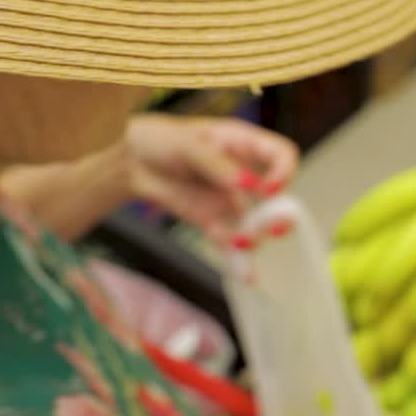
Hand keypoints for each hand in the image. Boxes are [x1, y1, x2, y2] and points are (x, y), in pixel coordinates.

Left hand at [123, 114, 298, 246]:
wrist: (131, 162)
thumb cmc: (161, 139)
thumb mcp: (188, 143)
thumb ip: (217, 164)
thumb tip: (247, 184)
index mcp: (244, 145)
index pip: (281, 156)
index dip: (284, 172)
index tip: (269, 188)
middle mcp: (244, 174)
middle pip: (277, 196)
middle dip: (281, 214)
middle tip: (275, 228)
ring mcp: (229, 199)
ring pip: (256, 223)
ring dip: (255, 237)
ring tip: (239, 242)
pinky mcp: (212, 221)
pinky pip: (231, 243)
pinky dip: (239, 261)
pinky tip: (248, 277)